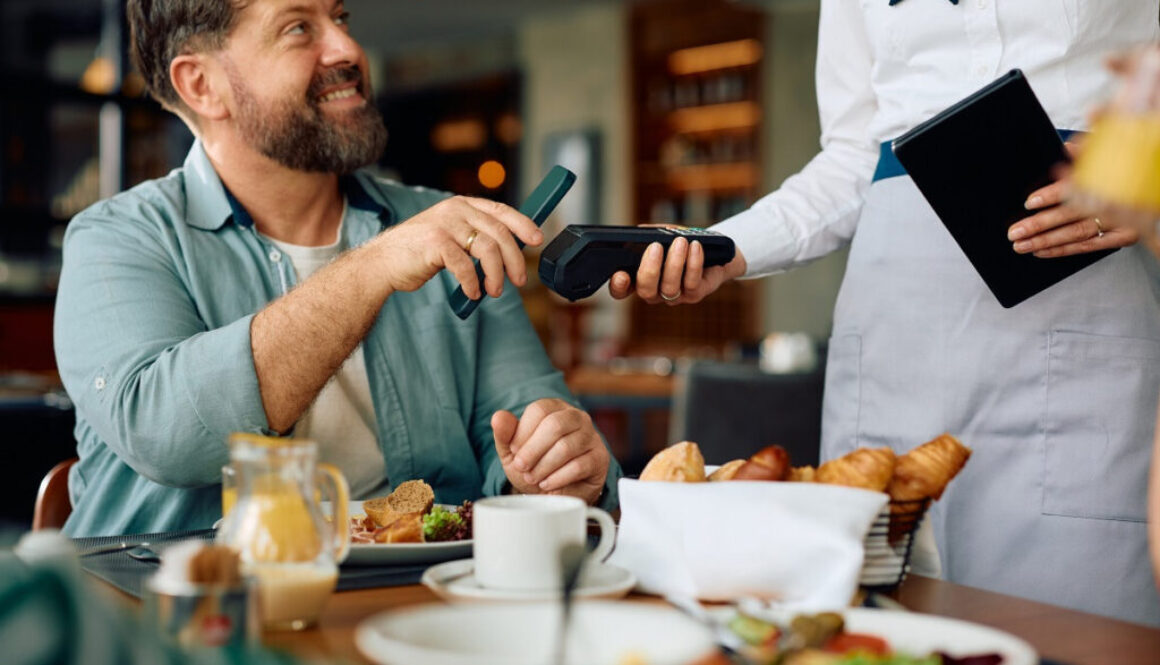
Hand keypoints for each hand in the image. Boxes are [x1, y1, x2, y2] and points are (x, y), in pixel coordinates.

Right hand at [372, 196, 542, 298]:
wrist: (382, 263)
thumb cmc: (419, 254)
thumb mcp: (450, 236)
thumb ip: (474, 237)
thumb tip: (508, 252)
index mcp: (462, 205)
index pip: (501, 211)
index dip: (523, 224)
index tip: (538, 240)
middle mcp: (455, 210)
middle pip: (499, 232)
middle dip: (514, 259)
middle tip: (520, 281)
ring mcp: (444, 224)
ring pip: (487, 249)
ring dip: (496, 274)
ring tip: (494, 292)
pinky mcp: (434, 243)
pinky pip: (465, 265)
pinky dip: (472, 283)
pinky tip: (472, 293)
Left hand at [492, 399, 608, 504]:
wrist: (554, 492)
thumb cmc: (534, 466)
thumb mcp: (513, 452)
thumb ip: (505, 434)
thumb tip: (498, 417)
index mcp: (555, 408)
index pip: (540, 409)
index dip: (522, 432)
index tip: (514, 451)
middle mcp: (577, 417)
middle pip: (555, 425)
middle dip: (533, 450)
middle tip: (521, 467)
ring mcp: (591, 437)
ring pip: (566, 446)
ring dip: (544, 466)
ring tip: (533, 478)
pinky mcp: (599, 458)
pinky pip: (579, 465)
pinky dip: (557, 477)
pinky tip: (547, 484)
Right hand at [607, 227, 747, 304]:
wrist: (712, 252)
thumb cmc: (680, 243)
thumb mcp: (661, 236)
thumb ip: (647, 236)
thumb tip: (641, 232)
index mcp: (639, 279)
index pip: (621, 290)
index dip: (618, 286)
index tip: (620, 274)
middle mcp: (654, 292)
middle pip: (645, 291)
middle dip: (649, 269)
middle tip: (655, 247)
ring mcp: (674, 296)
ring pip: (670, 287)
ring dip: (674, 262)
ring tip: (680, 242)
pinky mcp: (694, 295)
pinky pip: (692, 283)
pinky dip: (693, 263)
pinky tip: (695, 246)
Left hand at [1007, 143, 1138, 257]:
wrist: (1158, 188)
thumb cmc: (1130, 168)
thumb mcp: (1114, 151)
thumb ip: (1089, 148)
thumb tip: (1068, 146)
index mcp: (1109, 179)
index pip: (1076, 188)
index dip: (1051, 195)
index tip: (1030, 202)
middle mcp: (1115, 202)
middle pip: (1071, 214)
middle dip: (1040, 225)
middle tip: (1015, 232)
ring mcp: (1121, 222)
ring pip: (1077, 234)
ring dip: (1046, 241)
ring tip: (1022, 245)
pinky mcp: (1125, 237)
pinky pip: (1089, 247)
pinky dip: (1063, 250)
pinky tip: (1042, 251)